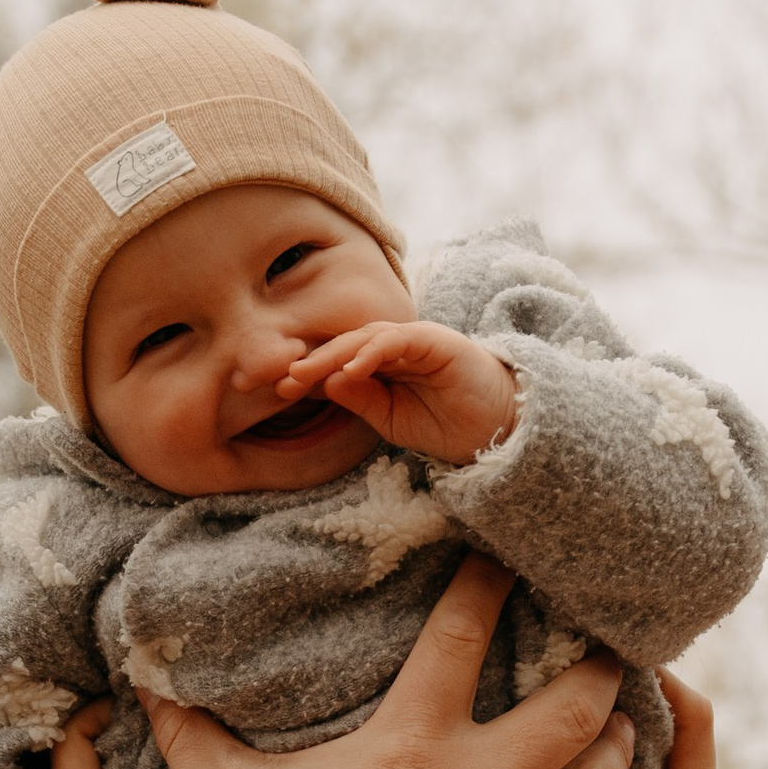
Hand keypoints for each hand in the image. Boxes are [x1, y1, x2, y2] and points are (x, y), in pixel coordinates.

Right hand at [145, 557, 649, 768]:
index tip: (510, 558)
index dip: (491, 585)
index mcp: (412, 737)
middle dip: (599, 670)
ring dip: (618, 750)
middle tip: (611, 649)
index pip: (464, 633)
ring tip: (625, 730)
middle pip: (570, 703)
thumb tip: (142, 688)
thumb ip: (195, 740)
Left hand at [280, 318, 518, 465]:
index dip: (303, 374)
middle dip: (306, 362)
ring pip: (362, 339)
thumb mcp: (390, 420)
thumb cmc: (447, 424)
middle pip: (340, 347)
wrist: (497, 430)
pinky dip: (370, 353)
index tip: (270, 390)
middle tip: (275, 379)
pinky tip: (349, 372)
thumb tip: (324, 383)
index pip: (333, 364)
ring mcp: (412, 341)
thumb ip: (359, 400)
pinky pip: (396, 340)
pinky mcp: (433, 340)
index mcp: (379, 367)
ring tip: (302, 375)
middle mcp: (392, 348)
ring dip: (330, 356)